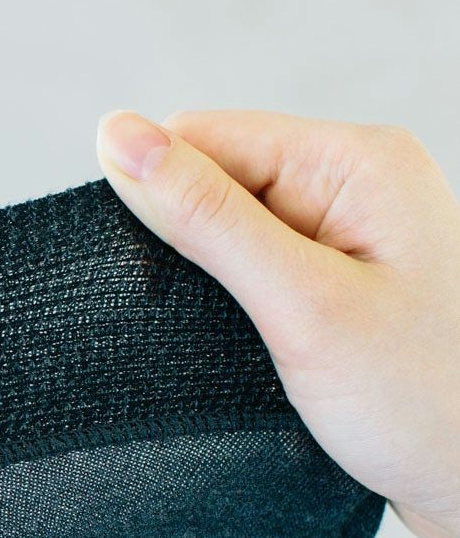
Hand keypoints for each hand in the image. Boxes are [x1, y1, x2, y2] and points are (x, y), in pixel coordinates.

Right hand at [96, 108, 459, 537]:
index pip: (203, 138)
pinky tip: (244, 348)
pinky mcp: (331, 278)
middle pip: (212, 181)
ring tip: (240, 342)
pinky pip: (247, 269)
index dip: (162, 200)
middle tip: (218, 322)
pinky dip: (227, 307)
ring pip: (222, 230)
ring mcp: (343, 232)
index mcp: (356, 160)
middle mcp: (351, 183)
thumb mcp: (302, 305)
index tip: (168, 279)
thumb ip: (206, 218)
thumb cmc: (421, 402)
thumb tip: (116, 136)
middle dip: (186, 246)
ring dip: (206, 285)